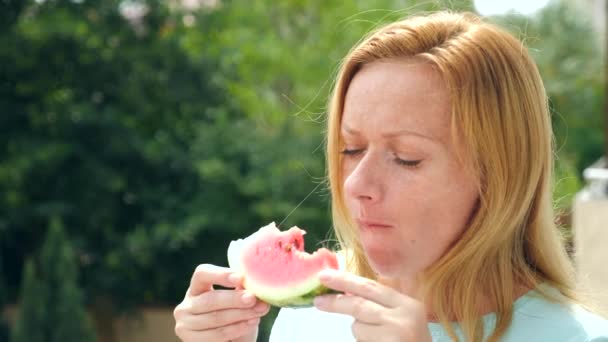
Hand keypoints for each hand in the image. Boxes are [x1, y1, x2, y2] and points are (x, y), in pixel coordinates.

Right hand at [173, 264, 269, 341]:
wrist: (230, 341)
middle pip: (210, 299)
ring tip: (259, 311)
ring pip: (215, 318)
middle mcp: (187, 305)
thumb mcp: (238, 302)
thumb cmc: (234, 318)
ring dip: (240, 314)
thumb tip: (253, 283)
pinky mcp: (191, 341)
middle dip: (235, 299)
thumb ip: (241, 291)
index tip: (241, 277)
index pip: (202, 274)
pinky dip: (237, 329)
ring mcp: (186, 325)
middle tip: (253, 298)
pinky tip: (250, 323)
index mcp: (197, 288)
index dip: (220, 275)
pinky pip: (217, 335)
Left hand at [313, 270, 431, 341]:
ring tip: (377, 338)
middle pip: (359, 305)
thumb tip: (345, 290)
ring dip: (359, 332)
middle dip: (336, 302)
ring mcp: (395, 335)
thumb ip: (379, 303)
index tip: (324, 276)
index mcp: (408, 304)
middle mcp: (403, 317)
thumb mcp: (402, 316)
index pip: (370, 287)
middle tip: (318, 301)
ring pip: (358, 327)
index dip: (345, 280)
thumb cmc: (410, 340)